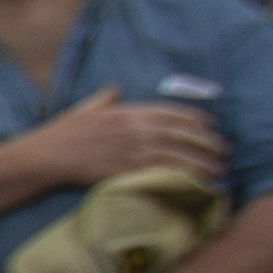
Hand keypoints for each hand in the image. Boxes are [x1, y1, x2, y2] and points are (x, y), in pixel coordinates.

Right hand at [18, 89, 224, 192]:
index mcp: (129, 112)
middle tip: (225, 150)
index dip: (196, 119)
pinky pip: (163, 175)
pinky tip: (197, 183)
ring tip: (219, 170)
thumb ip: (105, 98)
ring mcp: (133, 152)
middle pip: (183, 136)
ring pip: (179, 157)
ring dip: (203, 163)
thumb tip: (117, 89)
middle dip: (208, 143)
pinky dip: (184, 178)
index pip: (173, 113)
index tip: (211, 125)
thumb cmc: (63, 132)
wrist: (47, 156)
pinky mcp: (128, 173)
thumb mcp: (86, 108)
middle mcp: (136, 130)